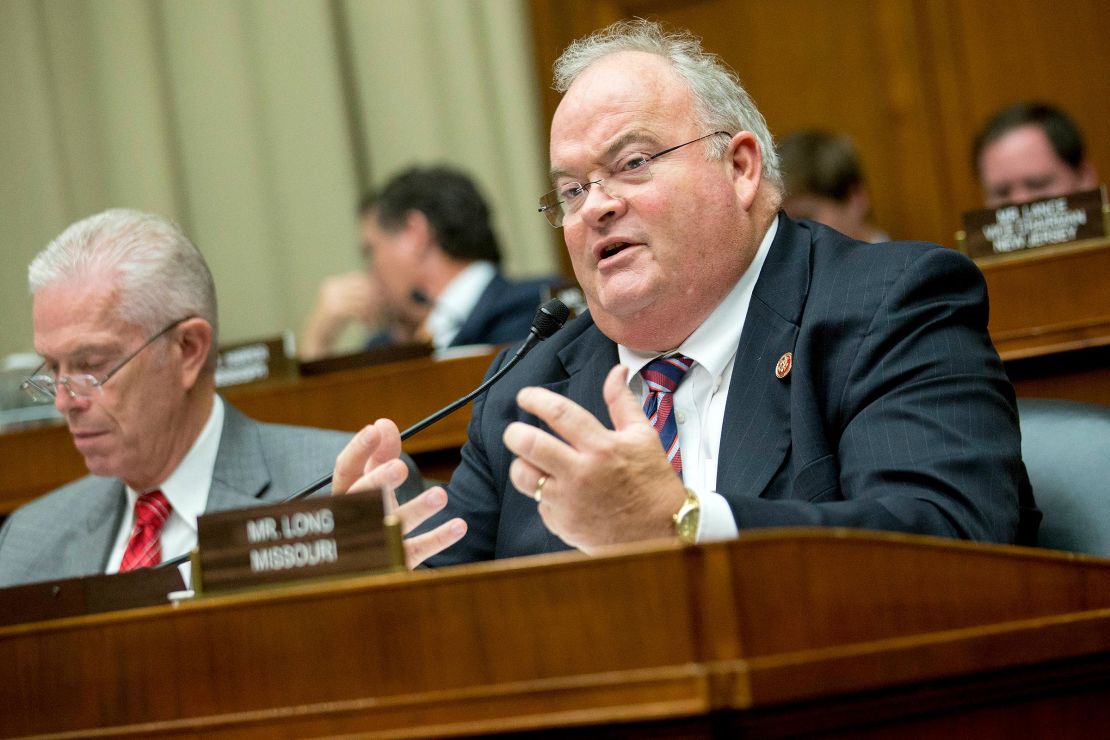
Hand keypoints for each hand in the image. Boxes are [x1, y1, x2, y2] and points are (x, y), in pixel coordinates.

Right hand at [300, 271, 382, 358]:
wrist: (314, 341)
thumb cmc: (332, 326)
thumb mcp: (344, 307)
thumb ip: (355, 297)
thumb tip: (379, 288)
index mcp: (332, 284)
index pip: (360, 278)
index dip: (374, 288)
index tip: (383, 302)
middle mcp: (331, 288)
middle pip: (363, 287)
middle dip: (377, 300)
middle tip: (384, 313)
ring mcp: (332, 298)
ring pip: (363, 299)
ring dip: (374, 312)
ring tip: (376, 323)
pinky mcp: (334, 310)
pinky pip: (359, 310)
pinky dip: (368, 318)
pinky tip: (369, 326)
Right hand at [333, 419, 466, 566]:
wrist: (354, 569)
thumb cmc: (367, 512)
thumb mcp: (370, 483)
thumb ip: (378, 455)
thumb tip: (384, 423)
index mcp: (345, 495)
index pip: (345, 470)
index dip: (358, 450)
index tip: (374, 429)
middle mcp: (355, 518)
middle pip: (363, 498)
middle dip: (380, 481)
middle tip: (401, 467)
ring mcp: (374, 543)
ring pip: (392, 526)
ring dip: (417, 510)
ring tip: (441, 496)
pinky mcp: (394, 563)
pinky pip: (416, 551)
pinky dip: (438, 539)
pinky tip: (459, 526)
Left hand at [502, 365, 685, 552]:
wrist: (662, 532)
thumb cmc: (653, 484)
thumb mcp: (643, 436)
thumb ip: (622, 402)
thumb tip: (617, 372)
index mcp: (601, 447)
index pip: (559, 413)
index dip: (536, 399)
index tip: (526, 397)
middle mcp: (581, 473)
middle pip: (529, 444)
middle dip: (515, 432)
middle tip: (516, 431)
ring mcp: (569, 501)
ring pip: (523, 476)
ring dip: (522, 465)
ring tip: (533, 462)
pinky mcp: (563, 524)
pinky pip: (539, 503)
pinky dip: (545, 496)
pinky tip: (561, 493)